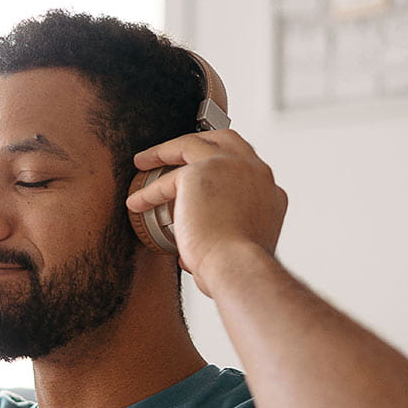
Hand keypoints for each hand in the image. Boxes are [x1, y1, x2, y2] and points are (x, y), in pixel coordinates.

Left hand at [126, 129, 287, 297]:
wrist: (237, 267)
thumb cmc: (237, 268)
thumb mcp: (239, 248)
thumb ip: (219, 241)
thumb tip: (188, 256)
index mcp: (270, 193)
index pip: (246, 168)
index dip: (223, 169)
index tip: (204, 177)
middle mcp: (255, 173)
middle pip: (225, 139)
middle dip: (198, 141)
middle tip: (174, 153)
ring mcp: (229, 166)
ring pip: (192, 143)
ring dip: (166, 151)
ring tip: (144, 161)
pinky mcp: (199, 173)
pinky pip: (167, 177)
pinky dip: (149, 191)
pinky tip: (136, 201)